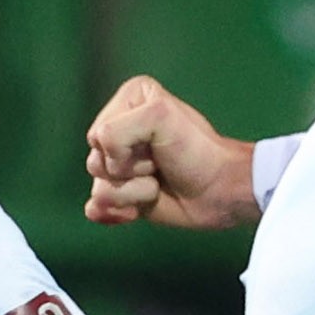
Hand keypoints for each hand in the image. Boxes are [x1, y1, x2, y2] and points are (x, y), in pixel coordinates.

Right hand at [84, 76, 260, 229]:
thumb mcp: (159, 117)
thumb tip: (107, 167)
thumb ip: (118, 130)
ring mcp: (121, 166)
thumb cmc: (196, 151)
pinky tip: (136, 211)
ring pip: (99, 187)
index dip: (124, 147)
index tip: (157, 145)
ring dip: (132, 193)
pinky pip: (97, 208)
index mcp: (128, 102)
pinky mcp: (124, 195)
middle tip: (159, 165)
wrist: (219, 191)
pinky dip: (116, 212)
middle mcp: (120, 131)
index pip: (98, 134)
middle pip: (95, 162)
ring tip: (156, 186)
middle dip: (130, 170)